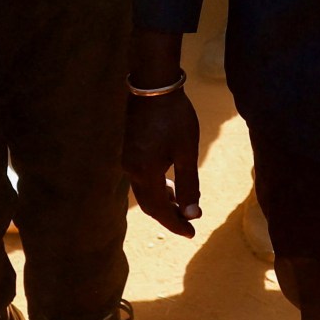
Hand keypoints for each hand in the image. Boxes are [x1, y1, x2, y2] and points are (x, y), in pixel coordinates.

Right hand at [122, 89, 202, 237]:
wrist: (153, 85)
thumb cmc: (174, 116)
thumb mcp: (186, 151)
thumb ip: (188, 184)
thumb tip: (192, 214)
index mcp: (145, 173)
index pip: (159, 209)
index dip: (175, 224)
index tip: (191, 234)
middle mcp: (131, 170)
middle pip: (149, 204)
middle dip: (168, 216)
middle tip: (188, 225)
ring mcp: (127, 160)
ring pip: (144, 191)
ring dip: (162, 201)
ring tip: (181, 206)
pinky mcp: (128, 150)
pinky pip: (140, 178)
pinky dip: (155, 187)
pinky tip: (169, 183)